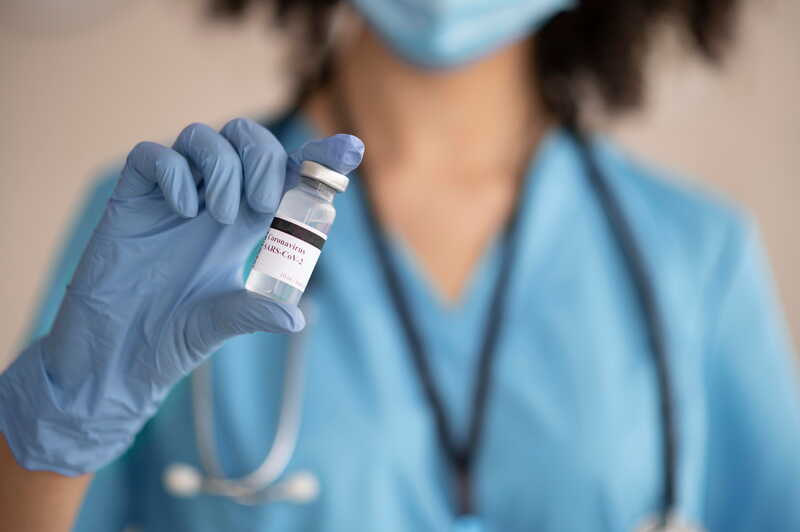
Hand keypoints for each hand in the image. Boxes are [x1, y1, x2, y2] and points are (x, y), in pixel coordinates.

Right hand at [0, 118, 363, 474]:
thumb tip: (298, 318)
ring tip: (221, 217)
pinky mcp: (131, 200)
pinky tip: (183, 211)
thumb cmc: (170, 336)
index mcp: (242, 223)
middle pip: (246, 139)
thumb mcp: (222, 320)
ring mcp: (171, 197)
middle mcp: (210, 201)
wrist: (115, 356)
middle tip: (265, 206)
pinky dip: (173, 172)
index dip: (318, 158)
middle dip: (265, 158)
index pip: (285, 174)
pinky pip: (151, 156)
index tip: (350, 151)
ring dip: (223, 167)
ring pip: (202, 137)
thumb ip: (256, 311)